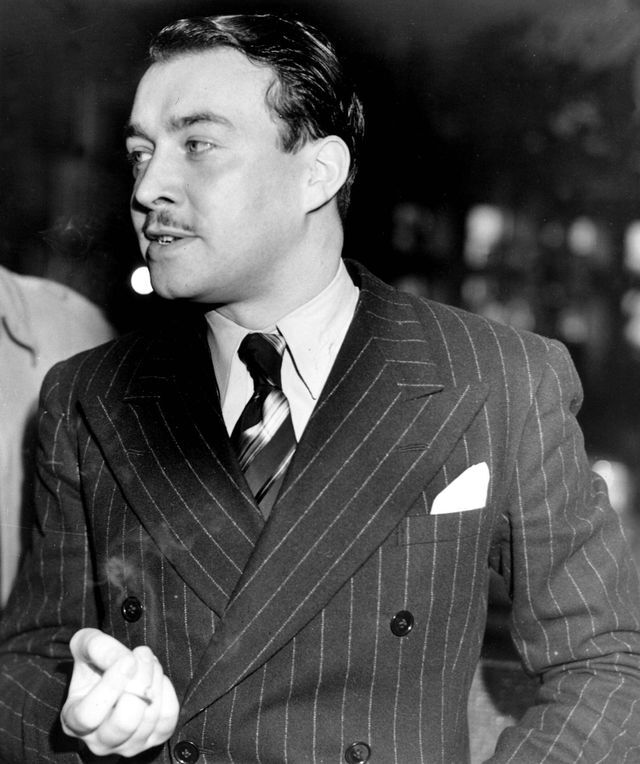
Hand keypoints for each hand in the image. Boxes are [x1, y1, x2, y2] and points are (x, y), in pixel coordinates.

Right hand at [60, 628, 178, 756]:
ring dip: (154, 679)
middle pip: (124, 722)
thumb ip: (97, 646)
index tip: (127, 659)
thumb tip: (124, 660)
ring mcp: (127, 744)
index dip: (110, 686)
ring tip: (148, 660)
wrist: (115, 674)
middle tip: (143, 653)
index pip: (89, 715)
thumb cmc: (96, 662)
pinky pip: (167, 718)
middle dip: (140, 681)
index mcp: (73, 721)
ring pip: (149, 718)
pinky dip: (166, 692)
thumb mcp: (86, 646)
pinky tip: (156, 678)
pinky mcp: (154, 739)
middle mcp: (98, 741)